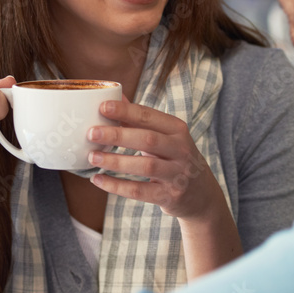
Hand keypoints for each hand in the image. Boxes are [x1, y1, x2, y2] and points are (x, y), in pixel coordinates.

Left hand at [85, 99, 223, 220]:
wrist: (202, 193)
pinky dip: (117, 186)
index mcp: (177, 129)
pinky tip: (98, 179)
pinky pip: (140, 191)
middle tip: (91, 133)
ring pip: (145, 166)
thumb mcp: (165, 135)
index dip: (126, 111)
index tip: (102, 107)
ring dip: (116, 161)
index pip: (149, 116)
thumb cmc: (175, 157)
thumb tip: (113, 96)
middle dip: (118, 136)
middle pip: (148, 139)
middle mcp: (180, 150)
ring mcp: (177, 174)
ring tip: (92, 156)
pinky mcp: (169, 196)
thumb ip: (140, 119)